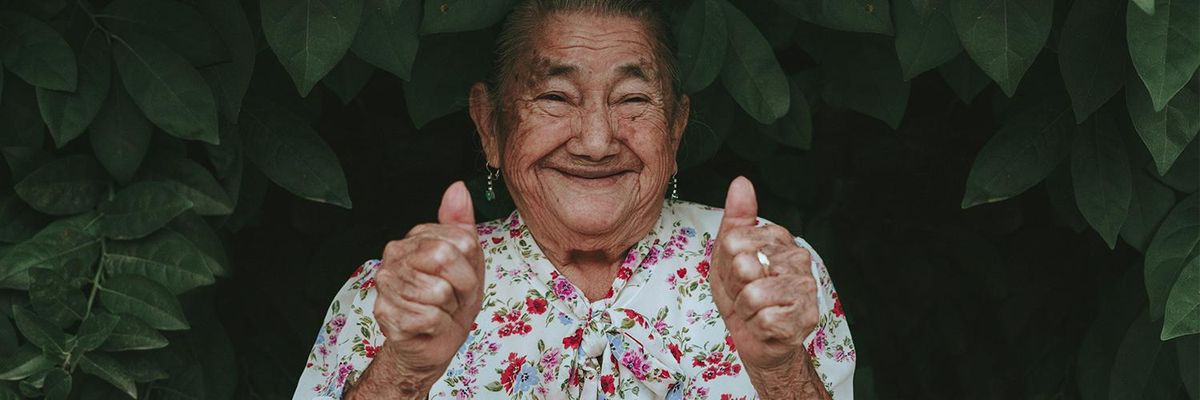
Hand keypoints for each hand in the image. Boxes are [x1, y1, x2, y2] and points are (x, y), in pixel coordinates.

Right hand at [372, 181, 484, 375]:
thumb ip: (461, 224)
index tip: (463, 278)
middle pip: (446, 258)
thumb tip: (457, 188)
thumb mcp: (467, 260)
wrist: (432, 342)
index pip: (461, 239)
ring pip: (439, 291)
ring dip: (449, 308)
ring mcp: (386, 283)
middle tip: (454, 297)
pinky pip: (429, 317)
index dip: (471, 265)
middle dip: (463, 286)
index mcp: (415, 238)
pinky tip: (427, 325)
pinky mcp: (385, 312)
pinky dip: (437, 326)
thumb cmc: (450, 300)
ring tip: (439, 310)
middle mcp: (394, 256)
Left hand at [709, 177, 819, 371]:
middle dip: (735, 286)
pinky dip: (757, 326)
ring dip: (745, 308)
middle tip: (746, 293)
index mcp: (779, 239)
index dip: (727, 263)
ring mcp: (805, 287)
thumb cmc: (743, 295)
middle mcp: (798, 258)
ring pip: (753, 294)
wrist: (758, 338)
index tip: (737, 273)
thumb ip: (736, 218)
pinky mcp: (806, 316)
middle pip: (744, 265)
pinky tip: (766, 324)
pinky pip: (764, 318)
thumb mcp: (728, 254)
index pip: (735, 240)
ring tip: (756, 309)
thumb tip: (741, 183)